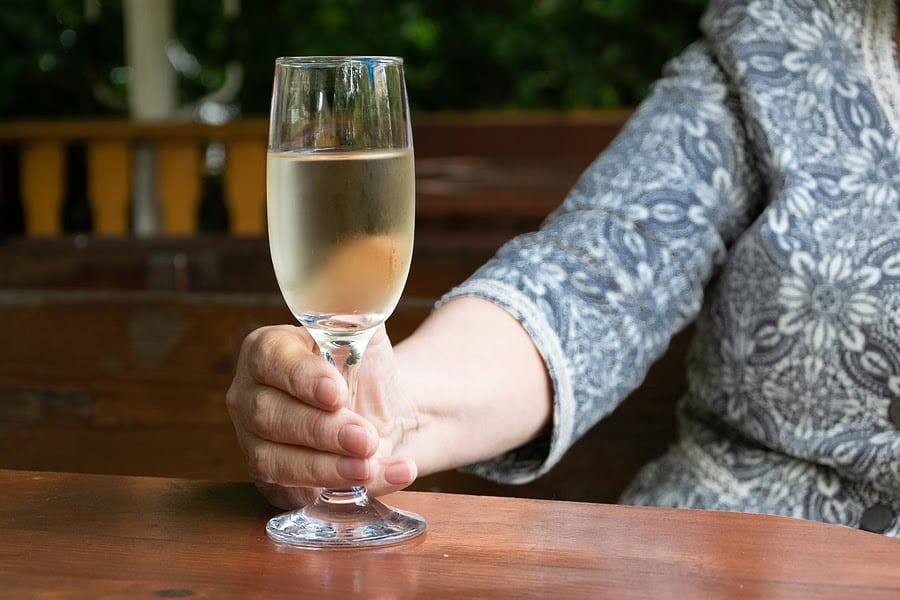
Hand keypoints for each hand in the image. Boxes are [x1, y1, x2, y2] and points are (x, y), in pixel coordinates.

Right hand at [225, 324, 418, 509]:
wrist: (377, 409)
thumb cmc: (363, 366)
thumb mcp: (363, 331)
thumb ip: (359, 312)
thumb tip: (366, 294)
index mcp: (267, 350)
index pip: (272, 361)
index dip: (301, 378)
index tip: (336, 392)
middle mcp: (251, 396)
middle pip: (272, 417)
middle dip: (322, 431)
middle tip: (364, 438)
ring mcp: (255, 443)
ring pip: (277, 461)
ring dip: (327, 468)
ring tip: (371, 465)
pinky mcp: (274, 482)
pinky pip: (298, 494)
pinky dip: (342, 491)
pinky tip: (385, 477)